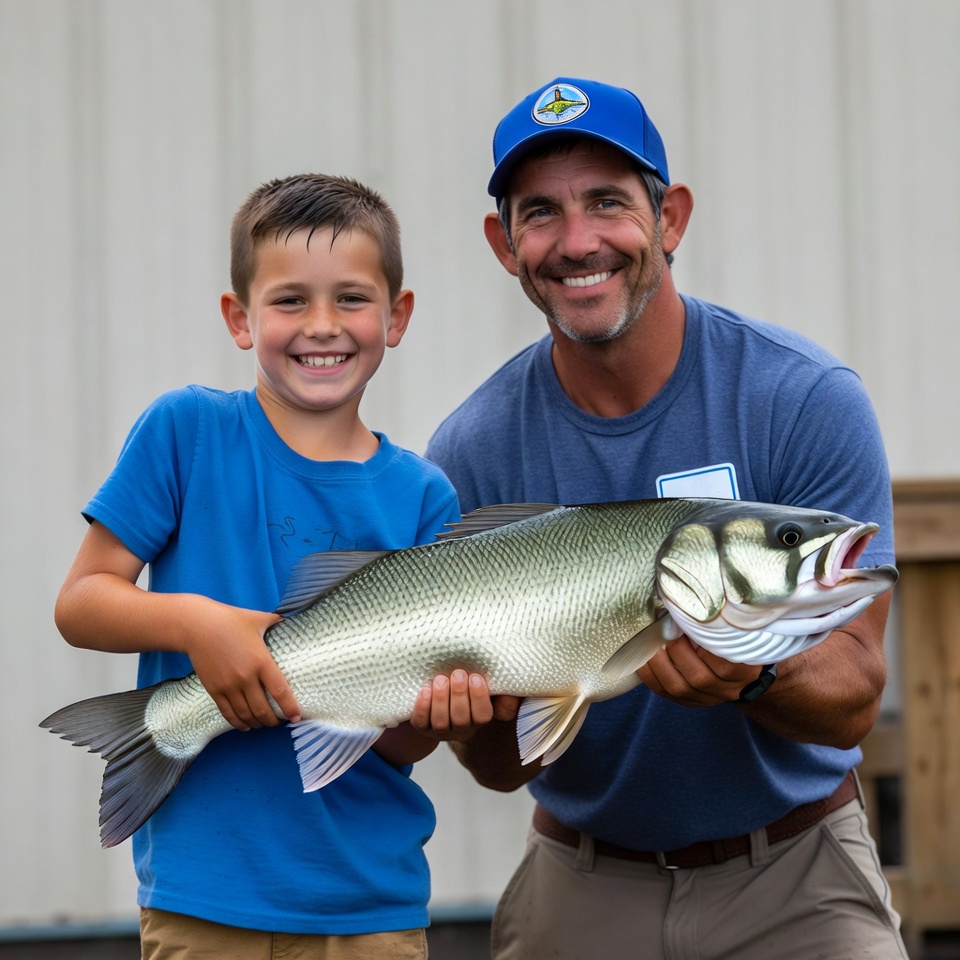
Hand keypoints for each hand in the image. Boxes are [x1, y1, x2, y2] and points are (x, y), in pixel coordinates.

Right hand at [181, 598, 300, 729]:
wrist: (198, 626)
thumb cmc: (231, 620)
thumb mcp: (258, 618)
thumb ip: (277, 622)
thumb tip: (292, 618)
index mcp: (261, 661)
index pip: (280, 691)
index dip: (289, 707)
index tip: (296, 716)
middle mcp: (246, 677)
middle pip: (263, 709)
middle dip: (273, 721)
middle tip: (280, 722)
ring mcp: (228, 686)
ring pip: (246, 714)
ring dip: (257, 723)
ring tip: (264, 724)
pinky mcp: (214, 690)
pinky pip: (228, 713)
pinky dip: (238, 723)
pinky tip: (245, 725)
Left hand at [409, 670, 518, 740]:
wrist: (441, 694)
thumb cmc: (467, 687)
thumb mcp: (487, 687)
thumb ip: (502, 691)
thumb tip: (511, 695)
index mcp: (478, 718)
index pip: (483, 715)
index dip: (480, 698)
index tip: (476, 677)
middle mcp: (460, 728)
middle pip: (461, 719)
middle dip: (460, 695)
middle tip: (458, 674)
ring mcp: (440, 730)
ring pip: (441, 722)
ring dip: (441, 700)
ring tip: (441, 680)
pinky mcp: (422, 727)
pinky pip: (421, 723)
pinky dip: (422, 707)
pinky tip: (425, 690)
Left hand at [637, 635, 762, 706]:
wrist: (738, 671)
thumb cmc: (733, 641)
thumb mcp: (737, 632)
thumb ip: (721, 623)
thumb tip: (690, 601)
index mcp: (744, 672)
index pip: (726, 664)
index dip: (704, 644)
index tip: (691, 623)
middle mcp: (727, 690)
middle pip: (699, 677)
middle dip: (677, 651)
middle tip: (666, 628)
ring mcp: (706, 699)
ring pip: (679, 687)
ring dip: (659, 662)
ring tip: (651, 640)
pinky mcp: (687, 702)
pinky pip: (663, 692)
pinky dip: (649, 673)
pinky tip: (642, 655)